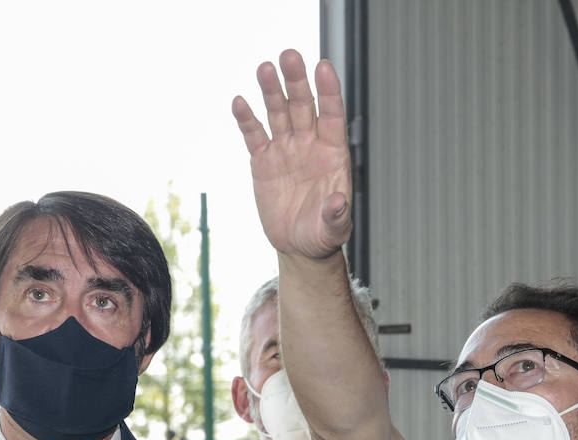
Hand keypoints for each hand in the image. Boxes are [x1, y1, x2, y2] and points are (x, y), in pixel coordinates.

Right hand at [233, 49, 351, 259]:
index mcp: (332, 153)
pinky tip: (239, 102)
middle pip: (303, 106)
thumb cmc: (322, 234)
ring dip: (271, 91)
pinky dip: (247, 119)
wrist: (299, 244)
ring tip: (264, 68)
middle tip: (289, 56)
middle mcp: (309, 144)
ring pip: (278, 113)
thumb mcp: (333, 230)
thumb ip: (336, 216)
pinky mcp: (263, 161)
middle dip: (296, 81)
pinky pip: (254, 135)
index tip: (323, 67)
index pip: (332, 115)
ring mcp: (286, 149)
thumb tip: (337, 203)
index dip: (328, 92)